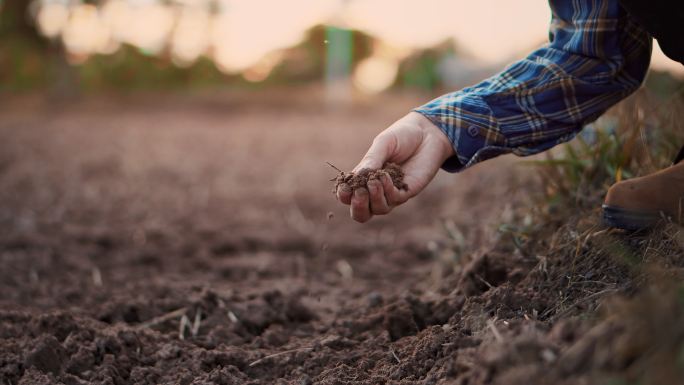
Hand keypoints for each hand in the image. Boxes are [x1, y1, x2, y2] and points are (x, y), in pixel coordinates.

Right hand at [336, 112, 454, 221]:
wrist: (428, 133)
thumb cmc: (402, 136)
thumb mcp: (383, 143)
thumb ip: (372, 159)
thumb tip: (358, 176)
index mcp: (364, 177)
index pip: (348, 196)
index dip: (344, 195)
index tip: (345, 186)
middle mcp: (376, 189)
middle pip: (361, 212)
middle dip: (357, 207)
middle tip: (360, 192)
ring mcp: (392, 192)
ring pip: (377, 209)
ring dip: (374, 198)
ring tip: (375, 181)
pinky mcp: (407, 192)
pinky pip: (394, 200)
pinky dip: (387, 191)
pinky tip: (386, 176)